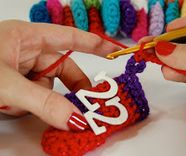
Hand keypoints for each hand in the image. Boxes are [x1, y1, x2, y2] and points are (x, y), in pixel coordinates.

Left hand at [0, 20, 119, 130]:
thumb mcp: (7, 84)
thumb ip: (44, 102)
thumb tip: (76, 120)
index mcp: (27, 37)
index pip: (70, 38)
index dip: (94, 44)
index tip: (115, 52)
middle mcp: (27, 50)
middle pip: (62, 69)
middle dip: (69, 88)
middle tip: (83, 106)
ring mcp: (21, 68)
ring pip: (47, 87)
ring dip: (39, 101)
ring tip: (15, 103)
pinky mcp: (16, 84)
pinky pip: (34, 96)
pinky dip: (27, 106)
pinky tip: (7, 105)